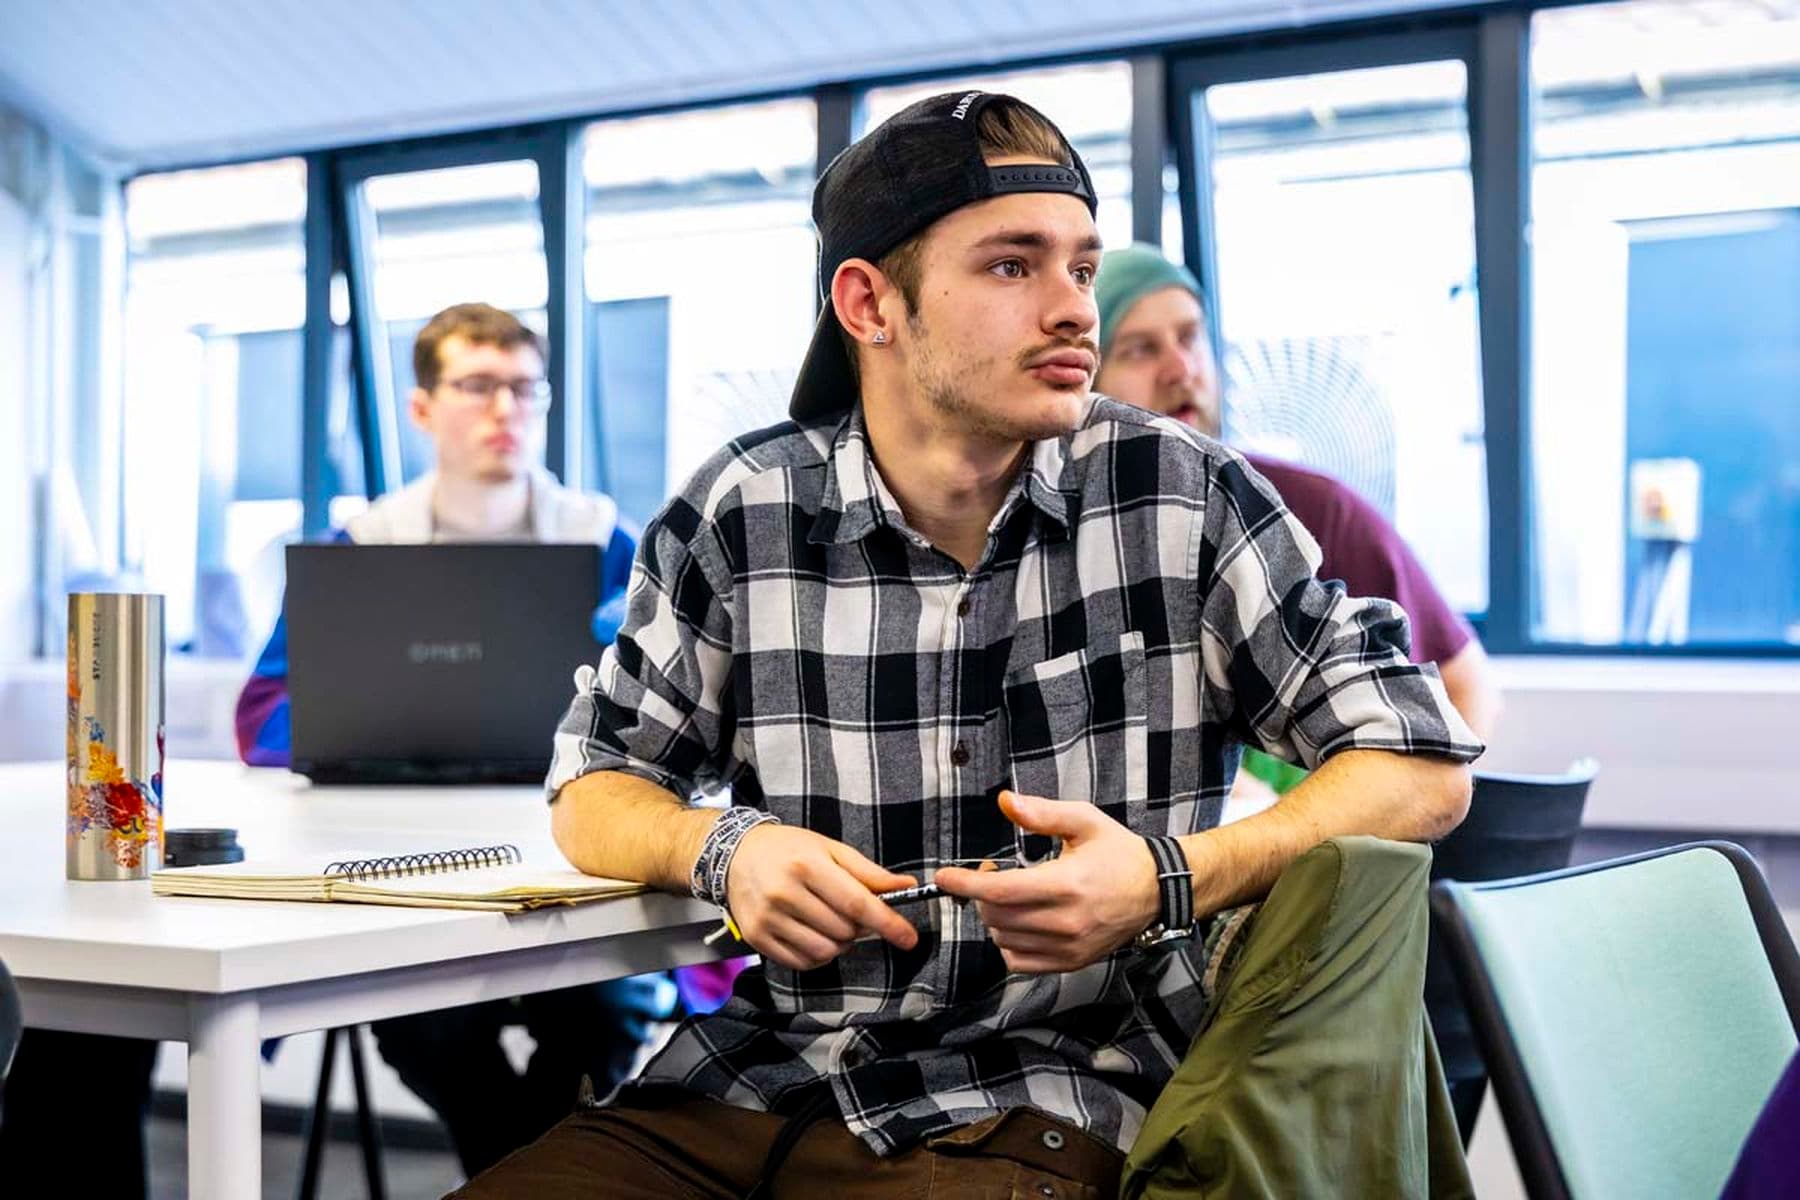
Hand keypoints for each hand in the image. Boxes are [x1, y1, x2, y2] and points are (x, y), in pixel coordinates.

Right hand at [724, 824, 919, 970]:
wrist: (735, 854)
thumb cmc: (788, 849)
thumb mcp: (829, 848)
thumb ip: (868, 872)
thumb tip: (905, 886)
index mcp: (807, 865)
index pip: (856, 903)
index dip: (887, 923)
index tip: (909, 937)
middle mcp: (784, 893)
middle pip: (844, 931)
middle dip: (859, 928)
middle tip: (852, 913)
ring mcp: (768, 918)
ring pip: (825, 951)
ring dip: (840, 943)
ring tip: (831, 923)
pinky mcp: (757, 938)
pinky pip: (802, 962)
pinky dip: (818, 954)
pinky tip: (814, 934)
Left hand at [935, 791, 1161, 973]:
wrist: (1156, 890)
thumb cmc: (1118, 852)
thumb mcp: (1084, 821)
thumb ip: (1042, 812)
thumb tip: (1004, 801)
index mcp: (1067, 884)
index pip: (1001, 891)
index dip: (966, 883)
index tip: (944, 876)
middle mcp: (1067, 921)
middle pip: (997, 916)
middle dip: (981, 894)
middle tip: (991, 873)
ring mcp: (1069, 947)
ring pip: (1003, 939)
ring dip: (995, 917)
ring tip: (1011, 895)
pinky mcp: (1071, 962)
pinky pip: (1019, 962)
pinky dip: (1008, 943)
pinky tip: (1020, 921)